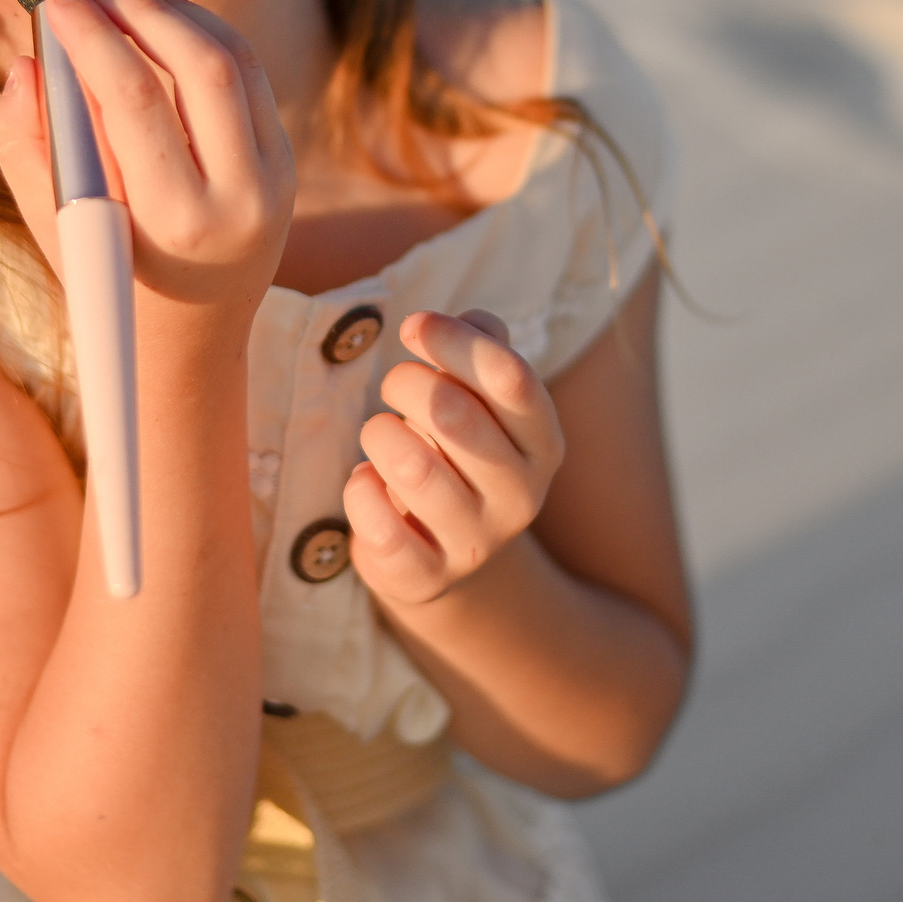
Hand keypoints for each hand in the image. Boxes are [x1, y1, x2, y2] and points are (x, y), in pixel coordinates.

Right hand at [0, 0, 295, 322]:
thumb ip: (24, 143)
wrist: (190, 336)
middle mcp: (241, 200)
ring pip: (236, 60)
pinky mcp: (288, 162)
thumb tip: (32, 61)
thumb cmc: (105, 275)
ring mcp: (277, 179)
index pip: (134, 100)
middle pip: (202, 67)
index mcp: (175, 223)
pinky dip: (208, 38)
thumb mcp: (51, 223)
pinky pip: (252, 76)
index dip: (93, 37)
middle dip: (143, 11)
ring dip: (179, 15)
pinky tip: (163, 25)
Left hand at [345, 310, 564, 605]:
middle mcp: (522, 496)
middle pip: (454, 413)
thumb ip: (479, 345)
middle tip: (394, 385)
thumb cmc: (456, 450)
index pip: (510, 377)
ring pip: (413, 467)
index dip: (453, 341)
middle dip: (406, 382)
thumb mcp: (480, 396)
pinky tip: (367, 482)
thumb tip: (460, 324)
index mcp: (543, 442)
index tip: (412, 326)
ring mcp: (477, 543)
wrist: (441, 552)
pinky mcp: (427, 578)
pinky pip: (380, 526)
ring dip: (380, 433)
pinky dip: (359, 491)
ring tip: (379, 433)